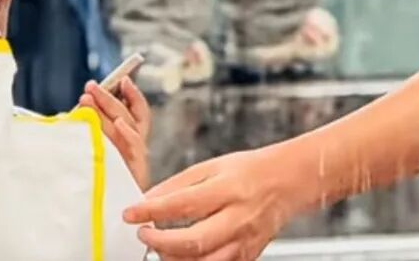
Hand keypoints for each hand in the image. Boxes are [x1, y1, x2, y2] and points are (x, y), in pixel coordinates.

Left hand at [78, 78, 152, 189]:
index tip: (123, 79)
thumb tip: (83, 107)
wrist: (111, 217)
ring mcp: (136, 156)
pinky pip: (132, 147)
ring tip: (88, 100)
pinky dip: (127, 134)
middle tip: (90, 87)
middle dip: (108, 97)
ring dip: (107, 109)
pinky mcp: (134, 169)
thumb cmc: (103, 184)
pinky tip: (118, 124)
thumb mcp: (99, 151)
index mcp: (132, 138)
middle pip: (126, 113)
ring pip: (125, 124)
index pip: (137, 110)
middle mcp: (137, 144)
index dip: (133, 93)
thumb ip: (96, 131)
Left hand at [124, 146, 299, 259]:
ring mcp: (244, 241)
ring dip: (174, 259)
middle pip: (194, 240)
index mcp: (228, 188)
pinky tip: (182, 256)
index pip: (183, 203)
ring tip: (160, 247)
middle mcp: (237, 217)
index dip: (152, 210)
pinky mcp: (248, 257)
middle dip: (161, 242)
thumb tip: (148, 199)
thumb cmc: (250, 171)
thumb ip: (179, 184)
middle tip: (143, 235)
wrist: (288, 182)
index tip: (130, 213)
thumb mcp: (213, 166)